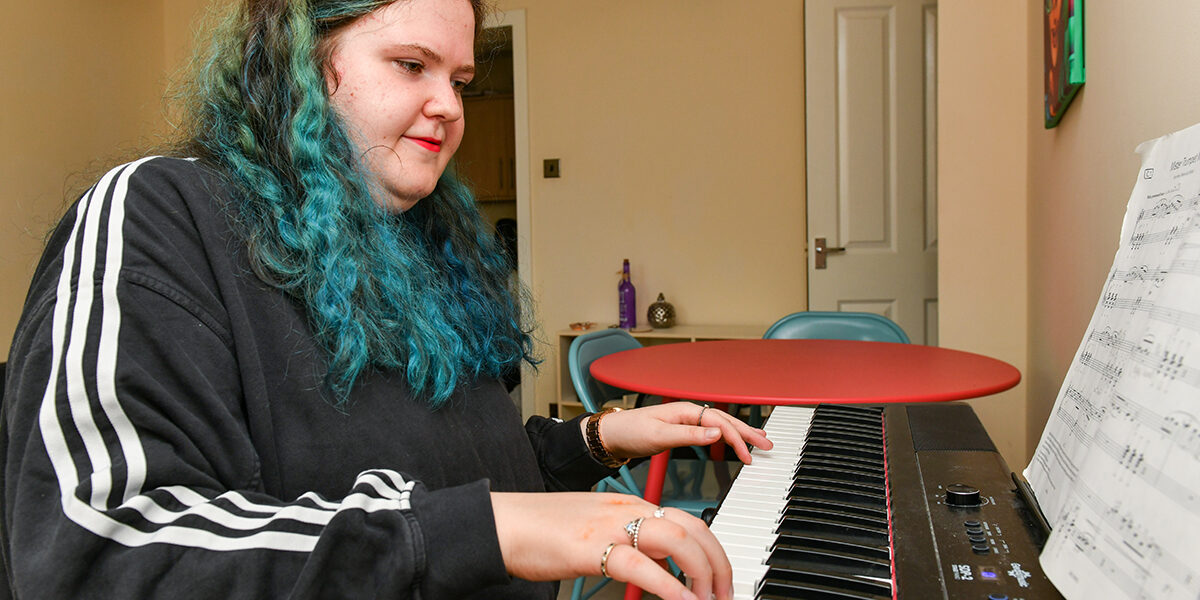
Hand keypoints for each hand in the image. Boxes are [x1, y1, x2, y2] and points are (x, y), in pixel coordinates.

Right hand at [491, 491, 732, 599]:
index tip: (721, 579)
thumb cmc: (542, 530)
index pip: (689, 519)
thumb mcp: (597, 532)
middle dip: (718, 563)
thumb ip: (630, 547)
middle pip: (693, 527)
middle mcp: (626, 510)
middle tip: (723, 594)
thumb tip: (658, 573)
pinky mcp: (591, 549)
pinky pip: (641, 566)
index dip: (714, 551)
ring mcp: (610, 527)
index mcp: (629, 505)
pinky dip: (669, 587)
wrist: (504, 522)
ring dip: (702, 573)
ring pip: (677, 539)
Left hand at [586, 402, 771, 463]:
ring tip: (760, 441)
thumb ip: (688, 436)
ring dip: (740, 433)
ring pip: (720, 426)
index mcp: (685, 411)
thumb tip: (716, 435)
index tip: (749, 455)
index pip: (719, 424)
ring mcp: (686, 421)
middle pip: (725, 422)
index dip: (737, 439)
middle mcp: (688, 413)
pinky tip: (734, 441)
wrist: (611, 434)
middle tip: (767, 445)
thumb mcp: (659, 436)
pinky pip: (711, 431)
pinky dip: (726, 437)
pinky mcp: (682, 430)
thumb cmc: (630, 432)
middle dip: (747, 432)